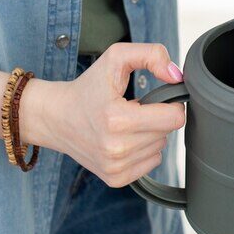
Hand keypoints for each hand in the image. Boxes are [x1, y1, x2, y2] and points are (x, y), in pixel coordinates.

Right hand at [18, 43, 184, 187]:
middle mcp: (116, 148)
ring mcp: (115, 167)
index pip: (174, 118)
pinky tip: (124, 139)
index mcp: (118, 119)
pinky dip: (143, 150)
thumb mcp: (116, 57)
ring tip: (126, 124)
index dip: (171, 104)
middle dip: (157, 118)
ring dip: (149, 134)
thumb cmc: (87, 87)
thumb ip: (151, 55)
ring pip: (161, 148)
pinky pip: (151, 162)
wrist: (56, 117)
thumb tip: (177, 76)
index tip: (155, 99)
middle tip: (134, 109)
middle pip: (168, 133)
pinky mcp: (115, 178)